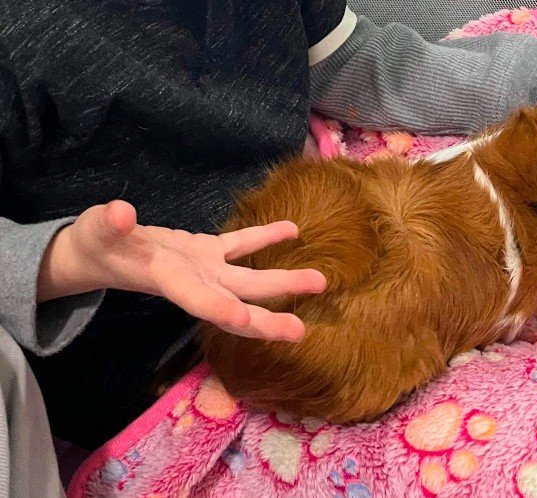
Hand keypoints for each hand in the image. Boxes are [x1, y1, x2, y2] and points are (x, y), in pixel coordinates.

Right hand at [37, 200, 326, 340]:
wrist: (103, 252)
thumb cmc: (96, 244)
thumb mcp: (97, 232)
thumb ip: (109, 225)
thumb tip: (121, 212)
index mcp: (168, 281)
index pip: (197, 300)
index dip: (220, 309)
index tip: (245, 318)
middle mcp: (193, 283)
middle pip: (235, 307)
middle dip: (266, 320)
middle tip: (300, 332)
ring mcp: (204, 269)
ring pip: (248, 280)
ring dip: (283, 282)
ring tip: (319, 281)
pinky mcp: (207, 251)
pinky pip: (241, 246)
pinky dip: (265, 238)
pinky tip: (292, 229)